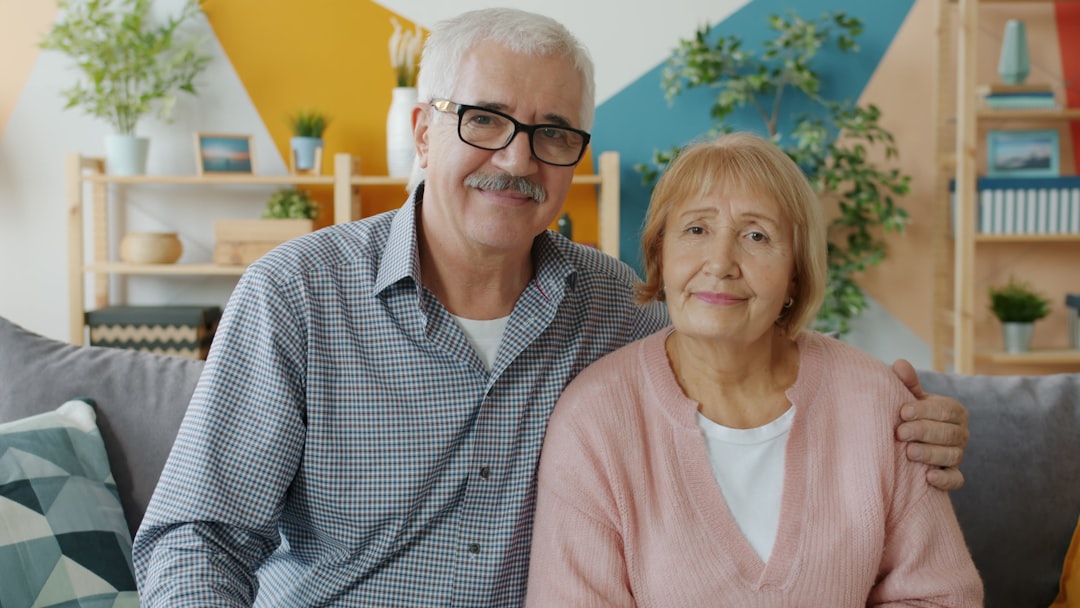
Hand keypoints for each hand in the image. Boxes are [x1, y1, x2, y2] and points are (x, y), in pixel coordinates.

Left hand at [891, 359, 969, 490]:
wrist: (914, 441)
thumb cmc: (913, 416)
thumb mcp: (912, 398)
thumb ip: (908, 383)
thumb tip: (899, 363)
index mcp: (955, 411)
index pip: (945, 410)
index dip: (924, 411)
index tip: (902, 412)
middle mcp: (961, 433)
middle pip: (948, 433)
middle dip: (923, 432)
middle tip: (899, 433)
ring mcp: (958, 455)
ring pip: (951, 456)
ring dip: (930, 454)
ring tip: (909, 453)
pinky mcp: (954, 475)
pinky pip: (956, 480)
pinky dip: (945, 480)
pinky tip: (928, 477)